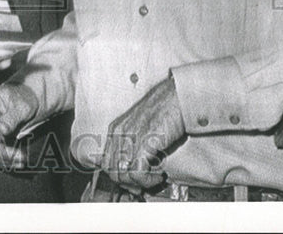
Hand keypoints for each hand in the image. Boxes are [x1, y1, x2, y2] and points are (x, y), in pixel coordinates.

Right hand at [0, 83, 39, 167]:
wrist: (28, 99)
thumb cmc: (24, 98)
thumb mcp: (22, 105)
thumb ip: (11, 117)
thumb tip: (1, 129)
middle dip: (0, 153)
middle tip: (19, 157)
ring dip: (4, 159)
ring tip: (22, 160)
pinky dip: (7, 158)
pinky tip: (19, 160)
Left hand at [102, 76, 185, 192]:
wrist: (177, 97)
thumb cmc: (163, 111)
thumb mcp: (140, 126)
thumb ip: (130, 143)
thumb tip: (128, 168)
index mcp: (115, 129)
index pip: (105, 162)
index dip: (118, 177)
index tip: (133, 183)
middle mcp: (120, 133)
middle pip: (111, 170)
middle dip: (127, 184)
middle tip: (144, 185)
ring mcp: (131, 137)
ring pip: (122, 173)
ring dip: (139, 183)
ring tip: (154, 178)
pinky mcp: (145, 142)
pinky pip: (137, 172)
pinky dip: (148, 180)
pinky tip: (160, 175)